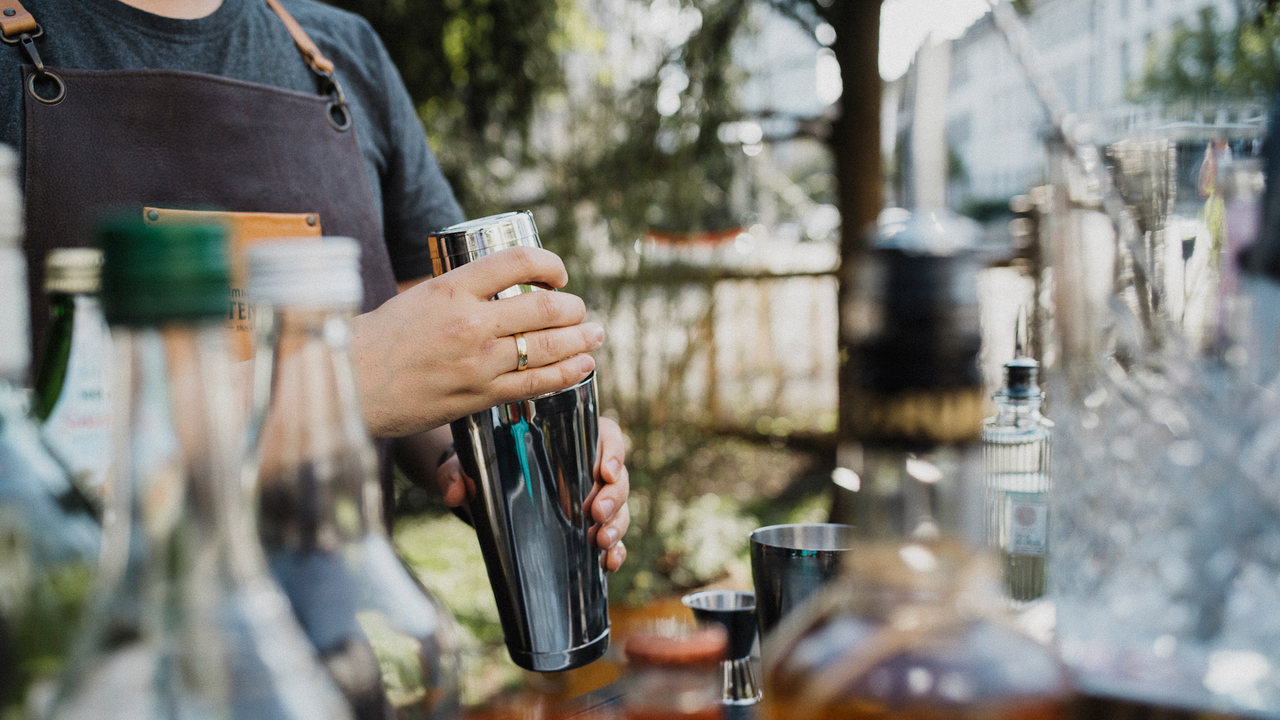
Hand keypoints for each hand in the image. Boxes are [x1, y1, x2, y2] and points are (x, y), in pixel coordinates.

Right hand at [352, 247, 603, 436]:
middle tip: (582, 311)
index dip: (551, 264)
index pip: (519, 261)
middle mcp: (469, 321)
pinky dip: (567, 372)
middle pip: (546, 307)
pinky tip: (582, 366)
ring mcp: (477, 361)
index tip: (559, 274)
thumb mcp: (419, 298)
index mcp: (451, 287)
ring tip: (594, 335)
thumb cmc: (380, 340)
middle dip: (574, 308)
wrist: (349, 383)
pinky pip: (536, 382)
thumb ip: (461, 293)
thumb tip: (503, 291)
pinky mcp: (479, 395)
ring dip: (581, 339)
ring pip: (548, 346)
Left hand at [436, 416, 630, 571]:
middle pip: (617, 477)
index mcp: (568, 438)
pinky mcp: (587, 526)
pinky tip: (608, 563)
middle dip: (614, 497)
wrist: (483, 491)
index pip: (605, 436)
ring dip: (616, 526)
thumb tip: (454, 492)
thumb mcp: (468, 464)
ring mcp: (591, 499)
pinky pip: (611, 537)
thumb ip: (457, 473)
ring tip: (600, 541)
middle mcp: (586, 467)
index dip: (614, 453)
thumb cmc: (484, 467)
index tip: (606, 472)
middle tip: (597, 514)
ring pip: (619, 509)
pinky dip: (614, 550)